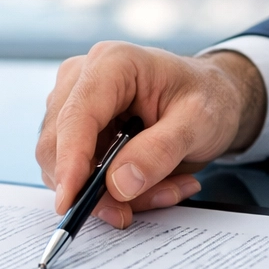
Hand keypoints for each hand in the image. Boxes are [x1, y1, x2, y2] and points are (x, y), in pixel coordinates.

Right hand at [36, 43, 266, 228]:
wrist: (211, 98)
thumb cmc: (207, 98)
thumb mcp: (200, 123)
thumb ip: (161, 152)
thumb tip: (118, 185)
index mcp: (112, 63)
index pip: (76, 117)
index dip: (70, 162)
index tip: (71, 202)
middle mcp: (81, 78)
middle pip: (58, 146)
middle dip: (96, 187)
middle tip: (143, 205)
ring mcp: (72, 103)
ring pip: (65, 167)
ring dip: (112, 193)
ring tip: (165, 186)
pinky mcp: (74, 130)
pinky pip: (78, 175)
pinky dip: (113, 192)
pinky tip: (151, 183)